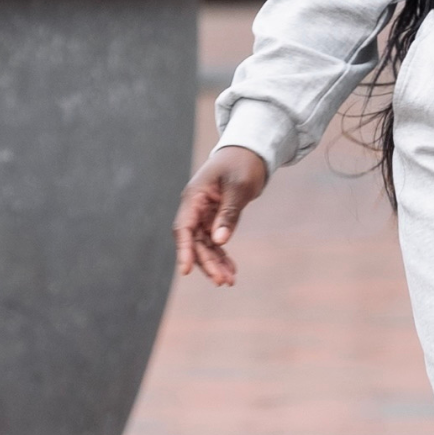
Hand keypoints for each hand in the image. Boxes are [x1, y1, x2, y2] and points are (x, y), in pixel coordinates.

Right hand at [173, 145, 269, 287]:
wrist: (250, 153)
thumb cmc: (242, 164)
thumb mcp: (238, 187)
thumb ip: (228, 214)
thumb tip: (219, 240)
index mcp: (194, 197)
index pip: (183, 228)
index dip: (183, 250)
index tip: (186, 270)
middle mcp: (195, 208)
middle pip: (194, 241)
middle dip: (206, 262)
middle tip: (222, 281)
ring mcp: (204, 215)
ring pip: (204, 245)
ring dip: (215, 263)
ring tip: (229, 281)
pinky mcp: (215, 219)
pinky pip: (215, 242)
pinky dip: (222, 256)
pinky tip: (231, 271)